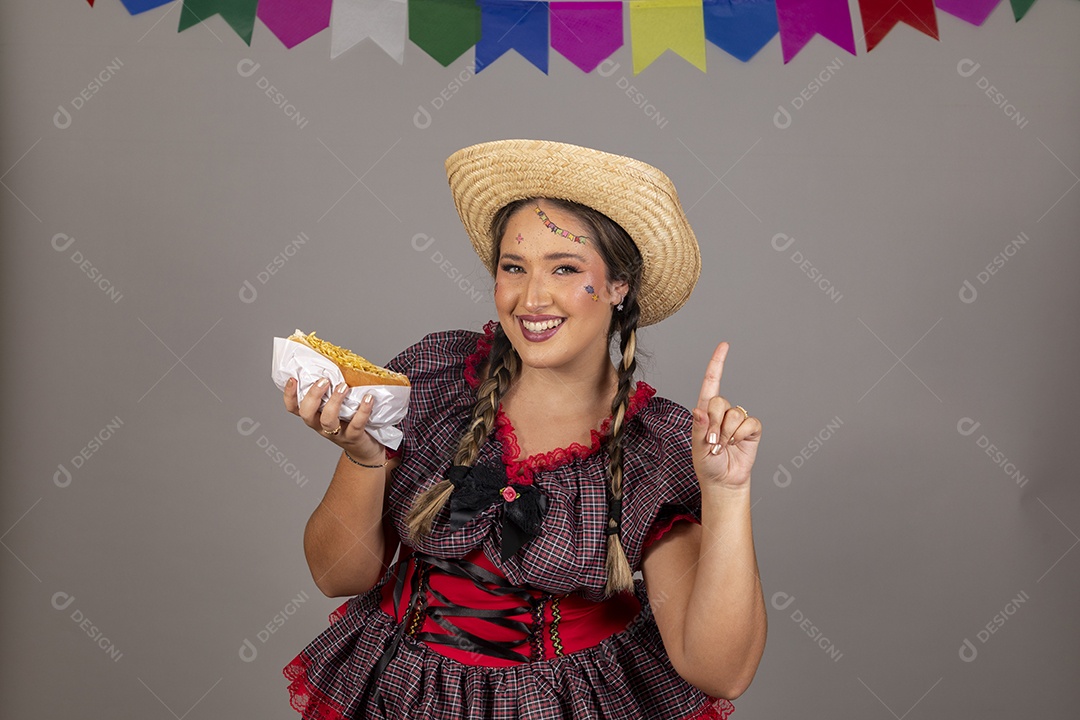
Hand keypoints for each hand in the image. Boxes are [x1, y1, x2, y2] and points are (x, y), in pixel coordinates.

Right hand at [284, 377, 385, 463]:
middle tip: (324, 380)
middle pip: (307, 414)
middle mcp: (321, 426)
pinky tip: (368, 398)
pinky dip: (362, 411)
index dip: (289, 395)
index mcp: (315, 416)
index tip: (293, 379)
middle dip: (313, 396)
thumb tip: (341, 361)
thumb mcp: (339, 407)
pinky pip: (356, 425)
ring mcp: (337, 433)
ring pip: (328, 421)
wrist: (365, 450)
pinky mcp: (354, 438)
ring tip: (344, 386)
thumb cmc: (350, 422)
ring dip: (334, 402)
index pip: (294, 408)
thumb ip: (335, 390)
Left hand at [691, 342, 761, 489]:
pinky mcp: (751, 429)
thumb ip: (699, 428)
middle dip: (714, 423)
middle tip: (712, 443)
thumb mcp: (697, 446)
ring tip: (723, 446)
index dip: (717, 363)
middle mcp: (722, 412)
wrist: (723, 481)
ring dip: (727, 434)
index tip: (724, 345)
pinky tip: (736, 445)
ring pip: (734, 415)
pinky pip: (749, 423)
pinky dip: (741, 436)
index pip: (711, 382)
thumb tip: (699, 409)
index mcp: (705, 411)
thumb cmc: (707, 464)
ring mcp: (737, 420)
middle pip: (720, 401)